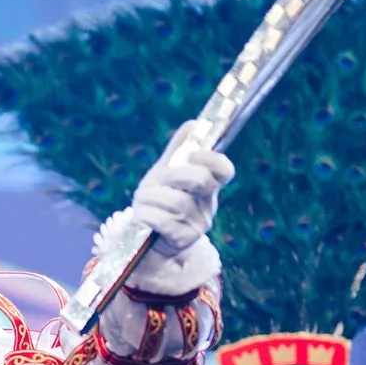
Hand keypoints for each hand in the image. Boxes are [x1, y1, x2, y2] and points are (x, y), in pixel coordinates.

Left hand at [130, 121, 234, 256]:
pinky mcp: (183, 240)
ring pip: (176, 201)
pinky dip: (147, 214)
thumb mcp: (166, 174)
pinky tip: (141, 214)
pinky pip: (164, 221)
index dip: (211, 159)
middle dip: (171, 175)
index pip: (224, 170)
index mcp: (208, 186)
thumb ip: (178, 150)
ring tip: (141, 199)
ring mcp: (198, 224)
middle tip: (156, 179)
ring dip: (151, 196)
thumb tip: (193, 124)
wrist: (146, 236)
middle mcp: (208, 205)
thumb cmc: (159, 200)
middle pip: (199, 180)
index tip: (191, 154)